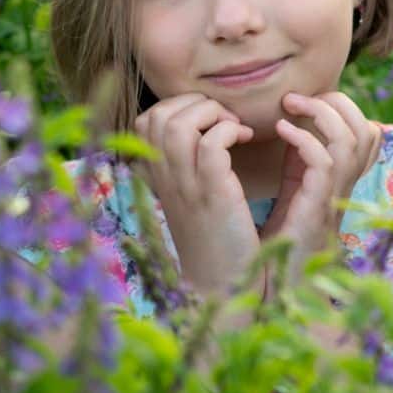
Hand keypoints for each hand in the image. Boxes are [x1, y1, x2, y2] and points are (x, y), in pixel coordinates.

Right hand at [132, 93, 260, 297]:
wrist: (224, 288)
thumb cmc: (217, 242)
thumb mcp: (192, 201)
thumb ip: (188, 169)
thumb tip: (205, 137)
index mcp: (158, 178)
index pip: (145, 121)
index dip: (178, 108)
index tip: (210, 123)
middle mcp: (164, 180)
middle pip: (157, 115)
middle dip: (196, 104)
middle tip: (226, 121)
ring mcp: (185, 187)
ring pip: (177, 123)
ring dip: (211, 113)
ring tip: (235, 128)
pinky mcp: (212, 195)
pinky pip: (210, 144)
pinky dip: (229, 131)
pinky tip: (247, 140)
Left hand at [260, 92, 378, 263]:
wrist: (274, 284)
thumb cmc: (279, 240)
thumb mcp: (293, 190)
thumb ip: (298, 160)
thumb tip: (291, 123)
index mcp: (341, 178)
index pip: (365, 131)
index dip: (342, 107)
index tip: (303, 102)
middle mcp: (345, 185)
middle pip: (366, 129)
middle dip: (335, 102)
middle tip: (294, 99)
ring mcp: (335, 195)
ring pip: (351, 139)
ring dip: (320, 113)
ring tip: (288, 106)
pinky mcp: (317, 206)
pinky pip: (325, 161)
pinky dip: (304, 138)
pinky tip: (280, 131)